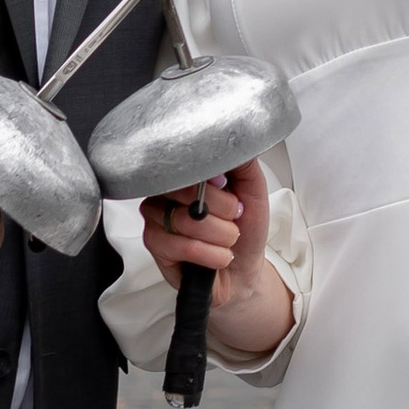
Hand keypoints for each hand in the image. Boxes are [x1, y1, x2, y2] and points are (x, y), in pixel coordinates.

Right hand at [141, 159, 294, 368]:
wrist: (243, 271)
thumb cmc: (245, 228)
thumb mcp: (253, 188)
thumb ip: (242, 161)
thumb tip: (231, 137)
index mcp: (187, 174)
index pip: (189, 162)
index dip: (216, 184)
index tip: (232, 195)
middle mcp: (166, 192)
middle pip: (187, 191)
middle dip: (223, 213)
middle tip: (232, 220)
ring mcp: (156, 218)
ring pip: (187, 220)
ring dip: (221, 237)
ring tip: (227, 241)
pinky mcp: (155, 246)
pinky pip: (181, 245)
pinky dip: (210, 255)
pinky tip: (217, 257)